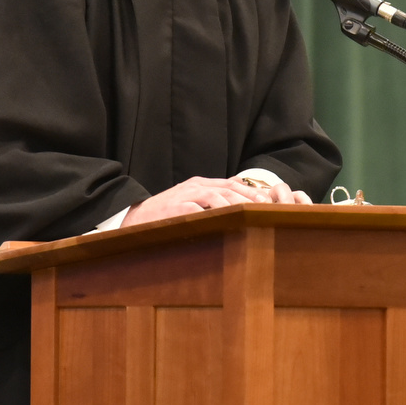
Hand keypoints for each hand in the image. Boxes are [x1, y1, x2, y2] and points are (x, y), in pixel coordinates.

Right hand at [120, 176, 310, 226]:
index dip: (252, 192)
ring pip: (216, 196)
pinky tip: (226, 221)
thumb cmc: (166, 216)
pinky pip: (197, 209)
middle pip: (228, 188)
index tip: (270, 202)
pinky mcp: (175, 209)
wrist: (135, 220)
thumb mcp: (191, 204)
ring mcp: (184, 196)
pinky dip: (212, 213)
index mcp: (200, 184)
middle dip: (250, 198)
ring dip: (236, 205)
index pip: (233, 184)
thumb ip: (212, 203)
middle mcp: (194, 186)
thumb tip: (240, 209)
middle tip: (267, 209)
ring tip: (252, 215)